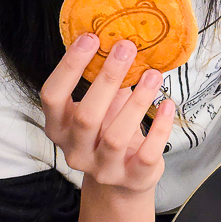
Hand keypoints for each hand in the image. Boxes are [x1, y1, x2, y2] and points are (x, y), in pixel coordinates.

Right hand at [40, 34, 174, 194]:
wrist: (122, 183)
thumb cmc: (108, 133)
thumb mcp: (100, 108)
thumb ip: (103, 82)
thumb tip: (120, 40)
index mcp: (58, 128)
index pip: (52, 96)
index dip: (69, 66)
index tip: (90, 38)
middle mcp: (75, 151)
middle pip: (86, 116)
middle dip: (107, 79)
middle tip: (126, 48)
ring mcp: (103, 169)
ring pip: (116, 136)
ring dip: (137, 101)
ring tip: (153, 74)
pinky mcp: (132, 179)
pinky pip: (147, 153)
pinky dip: (160, 127)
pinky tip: (168, 104)